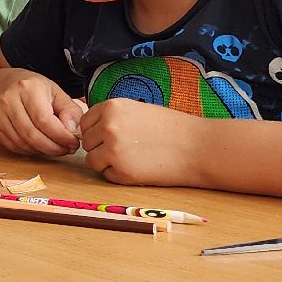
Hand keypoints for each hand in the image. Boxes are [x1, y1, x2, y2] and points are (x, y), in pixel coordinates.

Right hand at [0, 68, 85, 156]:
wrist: (2, 84)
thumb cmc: (32, 88)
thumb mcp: (55, 91)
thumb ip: (69, 110)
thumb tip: (75, 131)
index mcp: (27, 88)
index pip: (44, 120)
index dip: (61, 136)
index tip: (74, 142)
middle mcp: (9, 101)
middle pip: (33, 135)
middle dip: (54, 147)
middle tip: (67, 149)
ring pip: (23, 144)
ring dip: (44, 151)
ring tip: (56, 148)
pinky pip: (15, 147)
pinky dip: (31, 151)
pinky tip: (41, 146)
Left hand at [79, 99, 208, 184]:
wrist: (197, 147)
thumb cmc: (171, 128)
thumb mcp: (137, 110)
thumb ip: (113, 117)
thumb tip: (90, 130)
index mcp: (112, 107)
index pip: (85, 122)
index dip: (96, 131)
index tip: (111, 136)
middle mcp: (108, 126)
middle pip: (87, 141)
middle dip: (100, 147)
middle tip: (124, 149)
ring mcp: (113, 150)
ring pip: (92, 160)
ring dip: (106, 162)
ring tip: (130, 159)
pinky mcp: (121, 172)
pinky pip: (106, 175)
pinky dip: (117, 175)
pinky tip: (138, 168)